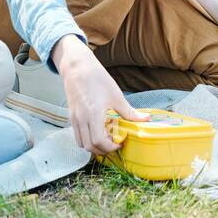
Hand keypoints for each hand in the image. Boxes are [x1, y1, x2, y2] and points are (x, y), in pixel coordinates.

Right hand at [52, 35, 146, 154]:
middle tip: (114, 144)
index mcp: (93, 114)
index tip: (120, 143)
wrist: (77, 67)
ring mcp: (74, 118)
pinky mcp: (71, 116)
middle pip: (90, 146)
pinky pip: (77, 135)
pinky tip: (96, 130)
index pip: (99, 141)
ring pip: (81, 143)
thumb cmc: (97, 79)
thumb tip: (146, 119)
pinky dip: (86, 139)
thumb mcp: (116, 95)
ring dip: (94, 146)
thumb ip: (130, 112)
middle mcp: (81, 119)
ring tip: (105, 138)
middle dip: (103, 150)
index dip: (110, 147)